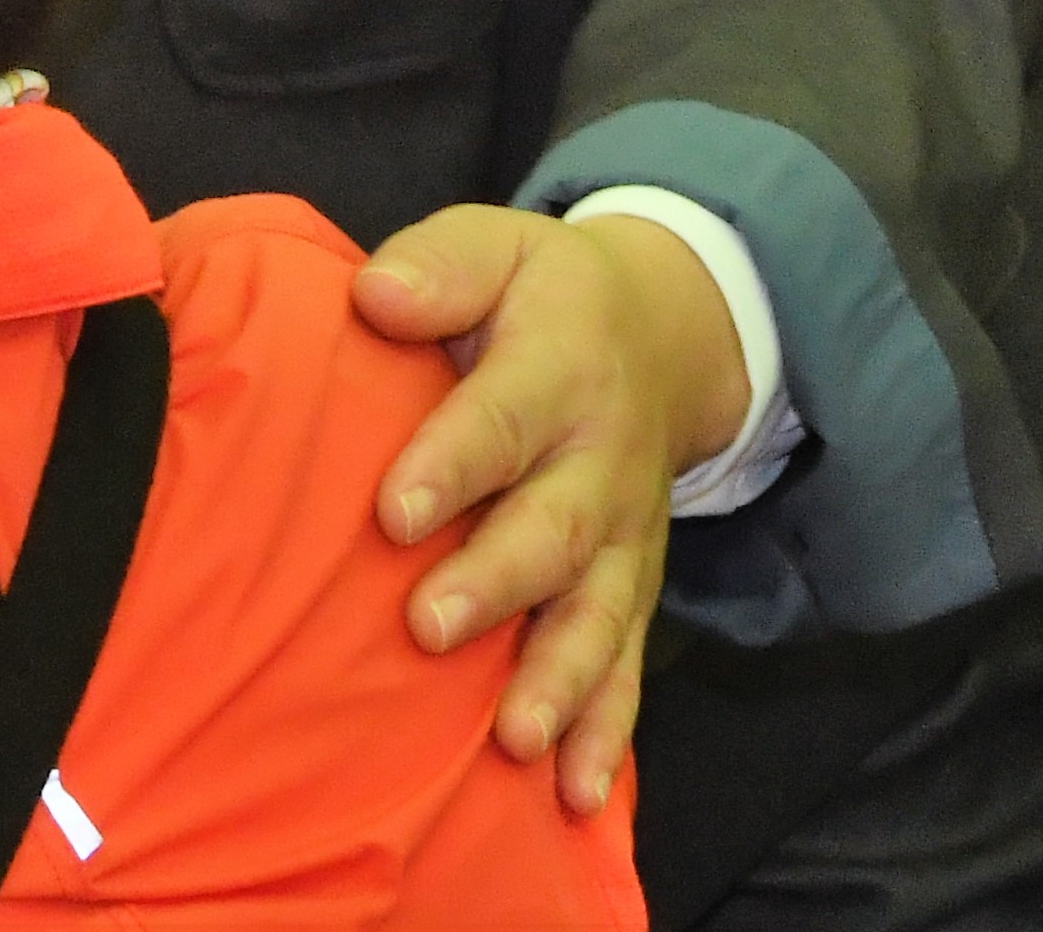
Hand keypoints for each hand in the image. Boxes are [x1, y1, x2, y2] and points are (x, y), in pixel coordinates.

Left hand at [353, 205, 749, 814]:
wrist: (666, 330)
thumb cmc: (541, 297)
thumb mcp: (499, 247)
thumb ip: (440, 268)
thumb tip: (375, 296)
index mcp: (560, 365)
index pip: (502, 418)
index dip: (452, 463)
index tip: (392, 511)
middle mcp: (601, 459)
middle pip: (554, 528)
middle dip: (495, 583)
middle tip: (428, 628)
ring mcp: (625, 535)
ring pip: (598, 612)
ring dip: (559, 679)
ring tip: (516, 739)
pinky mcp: (632, 588)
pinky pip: (628, 664)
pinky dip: (606, 732)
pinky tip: (574, 794)